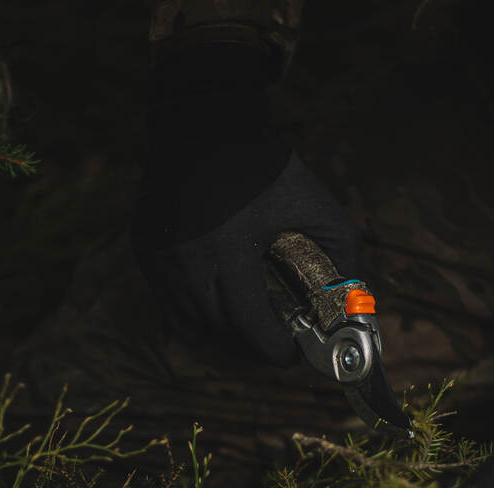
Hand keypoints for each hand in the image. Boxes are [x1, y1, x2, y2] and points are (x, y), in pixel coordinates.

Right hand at [131, 43, 359, 365]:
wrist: (205, 125)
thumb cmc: (266, 169)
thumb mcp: (316, 206)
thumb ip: (341, 257)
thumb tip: (350, 308)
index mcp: (230, 248)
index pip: (248, 323)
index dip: (271, 349)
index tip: (290, 356)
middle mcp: (186, 259)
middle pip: (218, 332)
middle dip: (250, 348)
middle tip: (273, 345)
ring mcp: (159, 257)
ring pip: (189, 325)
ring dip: (222, 336)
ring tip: (247, 330)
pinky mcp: (143, 251)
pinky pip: (167, 305)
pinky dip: (194, 316)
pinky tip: (218, 309)